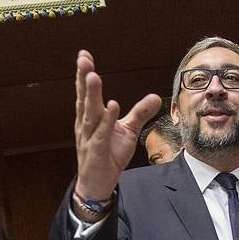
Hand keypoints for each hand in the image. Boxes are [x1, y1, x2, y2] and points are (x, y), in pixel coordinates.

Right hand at [73, 50, 161, 202]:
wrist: (97, 184)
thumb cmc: (108, 156)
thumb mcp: (128, 131)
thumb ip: (140, 113)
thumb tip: (155, 97)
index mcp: (90, 118)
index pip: (86, 93)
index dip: (84, 74)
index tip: (84, 55)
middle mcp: (86, 125)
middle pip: (85, 99)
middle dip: (84, 78)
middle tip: (83, 60)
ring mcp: (89, 138)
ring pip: (90, 114)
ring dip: (92, 95)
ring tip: (94, 77)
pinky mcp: (96, 152)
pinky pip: (101, 134)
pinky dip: (106, 121)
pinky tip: (112, 106)